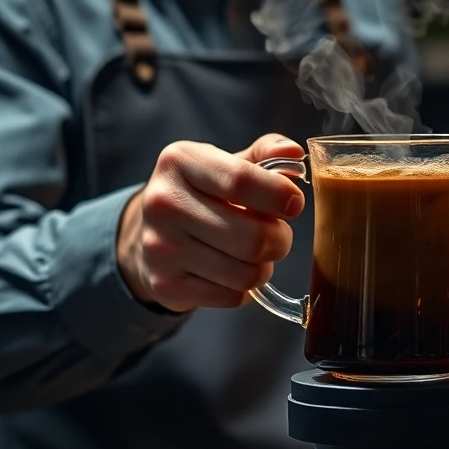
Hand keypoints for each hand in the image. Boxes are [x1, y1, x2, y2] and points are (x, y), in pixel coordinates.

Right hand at [116, 134, 305, 311]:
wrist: (153, 230)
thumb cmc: (206, 190)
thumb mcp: (230, 161)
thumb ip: (267, 153)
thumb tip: (293, 151)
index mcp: (180, 161)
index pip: (241, 180)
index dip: (279, 195)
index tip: (295, 203)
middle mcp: (164, 202)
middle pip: (252, 236)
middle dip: (280, 238)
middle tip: (278, 233)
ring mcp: (160, 247)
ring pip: (246, 273)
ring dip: (265, 266)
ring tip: (256, 252)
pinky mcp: (164, 285)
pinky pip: (232, 296)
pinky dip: (245, 288)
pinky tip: (233, 269)